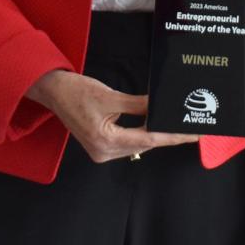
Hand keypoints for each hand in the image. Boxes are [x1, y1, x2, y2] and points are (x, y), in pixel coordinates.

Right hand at [25, 70, 201, 163]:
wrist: (53, 91)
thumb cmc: (75, 91)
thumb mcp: (111, 96)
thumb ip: (139, 105)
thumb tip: (160, 108)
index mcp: (104, 141)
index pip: (148, 140)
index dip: (172, 136)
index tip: (191, 135)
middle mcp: (103, 152)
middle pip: (144, 145)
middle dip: (166, 135)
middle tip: (189, 128)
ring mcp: (101, 152)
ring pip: (137, 145)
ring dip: (154, 135)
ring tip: (174, 126)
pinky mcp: (101, 147)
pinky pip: (128, 142)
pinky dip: (141, 134)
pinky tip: (154, 127)